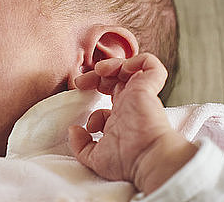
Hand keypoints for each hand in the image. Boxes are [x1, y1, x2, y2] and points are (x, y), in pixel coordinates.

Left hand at [68, 53, 197, 193]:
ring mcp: (140, 94)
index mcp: (121, 115)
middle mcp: (131, 103)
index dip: (91, 94)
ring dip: (112, 63)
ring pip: (130, 66)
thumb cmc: (127, 163)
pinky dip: (137, 60)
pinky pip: (150, 65)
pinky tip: (122, 69)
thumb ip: (80, 145)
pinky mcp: (148, 89)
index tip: (82, 105)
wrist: (147, 161)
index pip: (107, 93)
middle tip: (81, 81)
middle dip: (96, 73)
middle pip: (115, 77)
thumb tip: (73, 130)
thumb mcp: (95, 157)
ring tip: (100, 70)